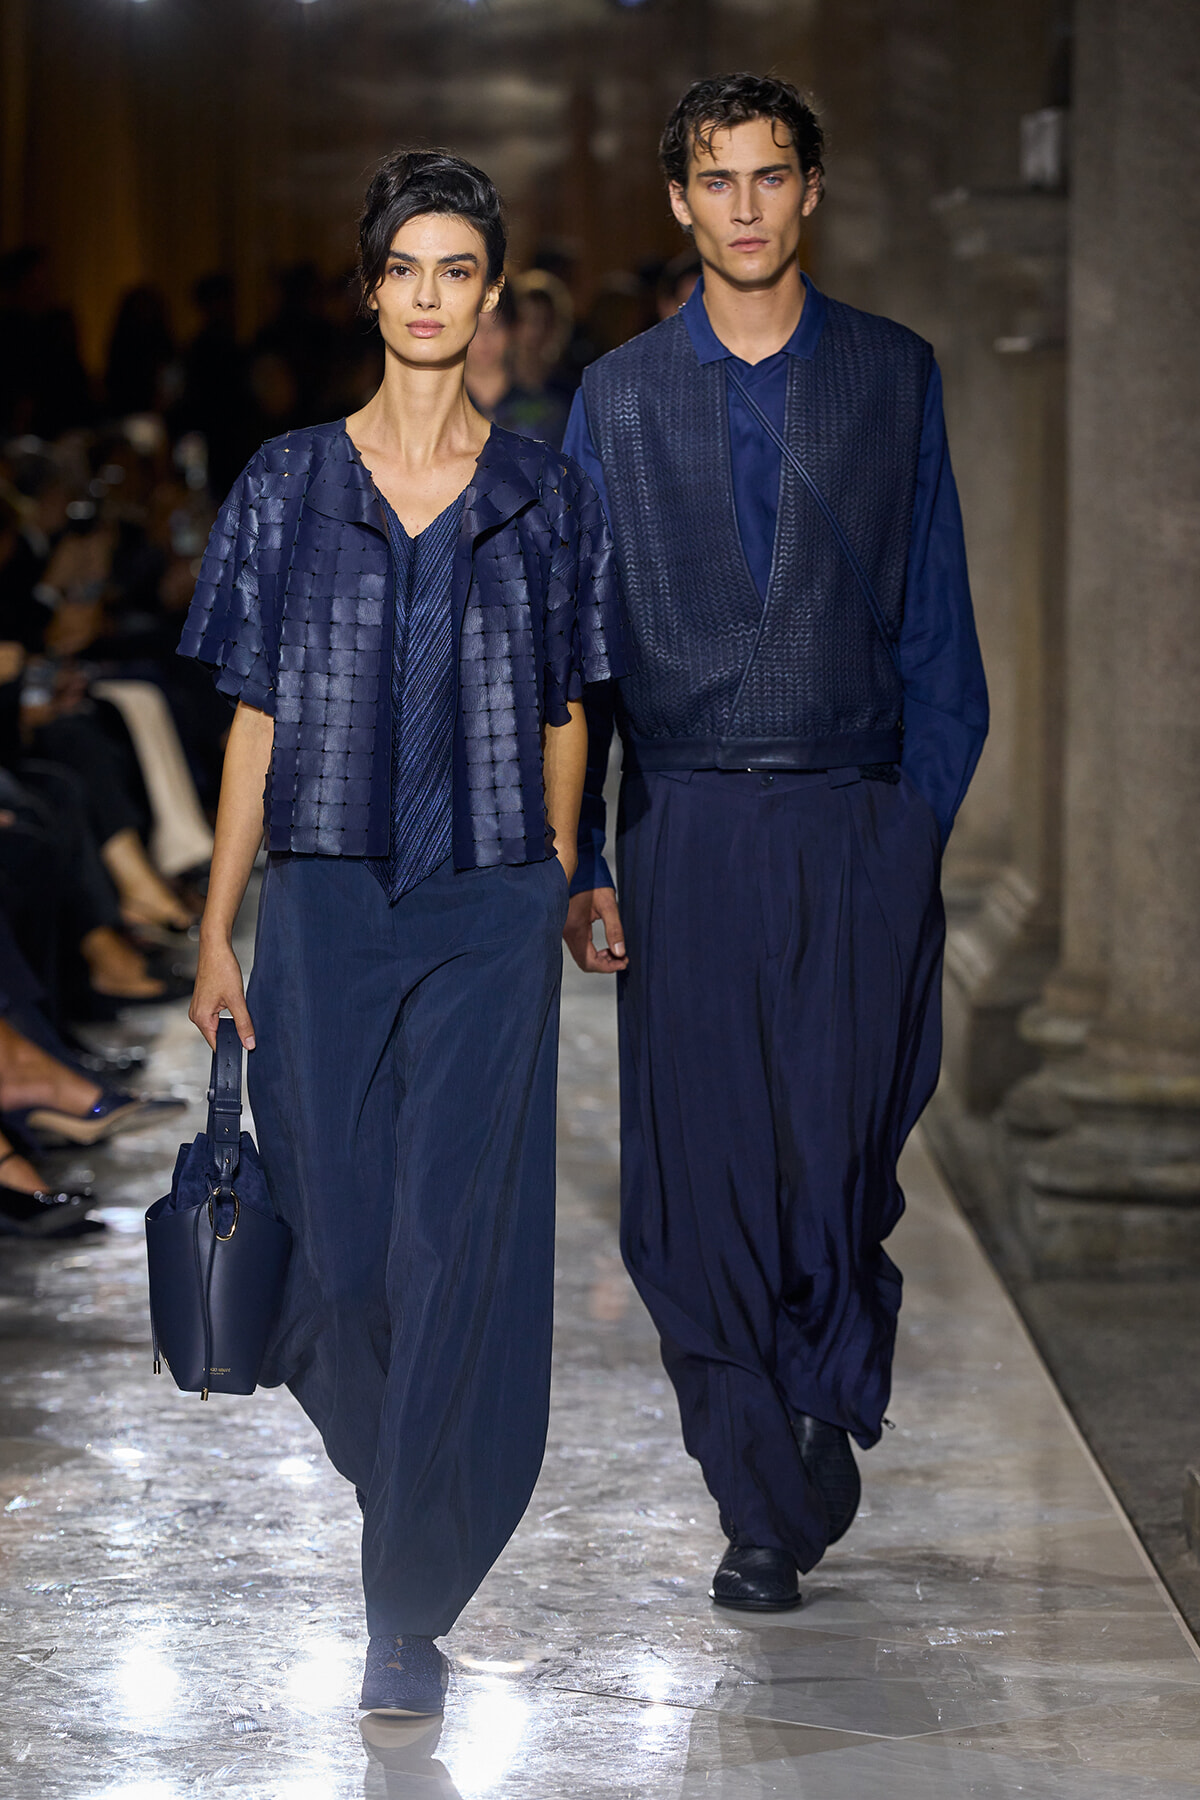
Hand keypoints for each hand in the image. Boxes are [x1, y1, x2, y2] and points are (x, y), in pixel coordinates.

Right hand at [189, 936, 254, 1050]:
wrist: (216, 948)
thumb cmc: (221, 969)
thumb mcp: (237, 999)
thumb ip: (244, 1024)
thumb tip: (249, 1043)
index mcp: (201, 1018)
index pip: (216, 1045)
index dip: (230, 1049)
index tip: (244, 1051)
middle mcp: (196, 1015)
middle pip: (217, 1036)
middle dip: (232, 1035)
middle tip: (248, 1030)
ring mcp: (199, 1008)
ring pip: (218, 1025)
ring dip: (230, 1024)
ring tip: (240, 1013)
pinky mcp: (204, 1002)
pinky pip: (216, 1016)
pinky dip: (227, 1015)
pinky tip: (235, 1007)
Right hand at [564, 887, 627, 973]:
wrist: (581, 869)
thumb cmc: (593, 883)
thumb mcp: (609, 905)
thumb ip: (615, 930)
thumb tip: (621, 953)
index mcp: (575, 929)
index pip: (588, 961)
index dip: (607, 967)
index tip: (624, 961)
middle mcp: (566, 933)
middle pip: (584, 962)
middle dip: (605, 964)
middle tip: (623, 958)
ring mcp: (565, 931)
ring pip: (582, 956)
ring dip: (600, 959)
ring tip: (617, 952)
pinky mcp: (567, 928)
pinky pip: (579, 948)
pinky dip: (593, 952)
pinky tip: (606, 947)